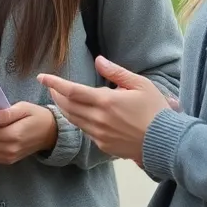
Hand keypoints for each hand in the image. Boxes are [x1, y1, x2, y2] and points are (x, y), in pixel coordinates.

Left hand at [38, 57, 172, 163]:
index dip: (54, 83)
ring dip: (64, 107)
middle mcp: (98, 120)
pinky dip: (77, 120)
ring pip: (74, 119)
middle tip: (50, 85)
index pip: (72, 91)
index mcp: (106, 102)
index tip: (42, 77)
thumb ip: (116, 72)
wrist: (165, 143)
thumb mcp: (140, 84)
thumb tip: (98, 60)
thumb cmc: (155, 111)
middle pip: (68, 106)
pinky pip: (85, 130)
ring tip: (59, 97)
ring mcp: (99, 135)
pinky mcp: (103, 146)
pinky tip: (79, 113)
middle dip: (56, 94)